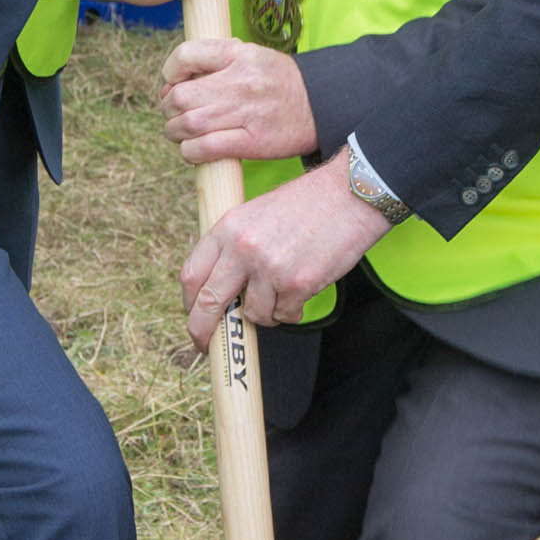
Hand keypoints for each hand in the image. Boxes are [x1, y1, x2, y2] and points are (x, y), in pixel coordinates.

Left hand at [161, 36, 316, 163]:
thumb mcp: (251, 56)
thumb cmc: (279, 81)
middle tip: (174, 115)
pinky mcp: (254, 142)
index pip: (186, 55)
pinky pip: (206, 148)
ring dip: (175, 132)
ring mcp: (247, 113)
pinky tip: (194, 150)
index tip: (173, 84)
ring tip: (181, 133)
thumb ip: (215, 62)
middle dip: (168, 109)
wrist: (322, 105)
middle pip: (180, 96)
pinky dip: (191, 152)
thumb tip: (172, 85)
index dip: (170, 72)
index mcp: (239, 54)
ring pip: (189, 124)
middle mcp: (241, 81)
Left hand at [181, 151, 387, 347]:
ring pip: (253, 315)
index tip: (194, 318)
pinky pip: (285, 315)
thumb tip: (217, 289)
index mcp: (228, 227)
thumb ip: (233, 246)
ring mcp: (270, 267)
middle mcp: (244, 248)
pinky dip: (292, 311)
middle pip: (209, 304)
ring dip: (266, 314)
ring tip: (282, 293)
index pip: (192, 275)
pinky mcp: (297, 283)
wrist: (350, 194)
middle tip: (207, 346)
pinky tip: (302, 290)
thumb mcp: (255, 213)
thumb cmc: (306, 204)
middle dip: (204, 332)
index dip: (189, 304)